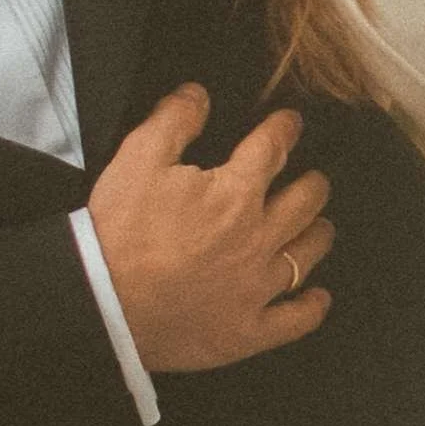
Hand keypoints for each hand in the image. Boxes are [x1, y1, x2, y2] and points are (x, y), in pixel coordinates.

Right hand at [88, 84, 333, 371]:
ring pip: (305, 256)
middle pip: (304, 203)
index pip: (273, 149)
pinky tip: (318, 297)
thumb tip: (200, 94)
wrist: (103, 302)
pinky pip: (293, 321)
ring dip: (318, 235)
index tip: (291, 123)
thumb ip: (174, 119)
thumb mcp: (138, 157)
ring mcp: (256, 289)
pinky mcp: (246, 331)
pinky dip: (311, 308)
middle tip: (314, 179)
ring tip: (321, 226)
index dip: (285, 130)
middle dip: (312, 184)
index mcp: (235, 193)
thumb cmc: (120, 229)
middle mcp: (257, 238)